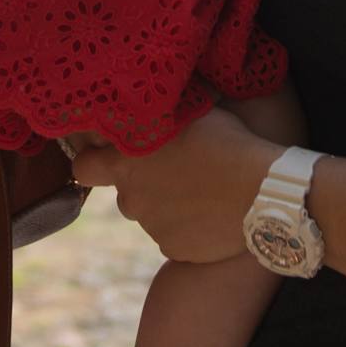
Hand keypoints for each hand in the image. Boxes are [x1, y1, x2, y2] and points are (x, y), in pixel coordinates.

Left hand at [70, 106, 283, 266]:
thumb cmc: (228, 142)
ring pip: (152, 216)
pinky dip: (188, 229)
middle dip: (140, 186)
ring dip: (167, 206)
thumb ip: (161, 115)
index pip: (83, 167)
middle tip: (172, 173)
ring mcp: (153, 227)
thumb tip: (154, 96)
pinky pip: (174, 238)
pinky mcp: (175, 249)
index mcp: (127, 162)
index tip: (109, 157)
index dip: (94, 163)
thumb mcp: (190, 114)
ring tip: (201, 191)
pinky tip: (212, 214)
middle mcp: (132, 198)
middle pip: (123, 193)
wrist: (263, 192)